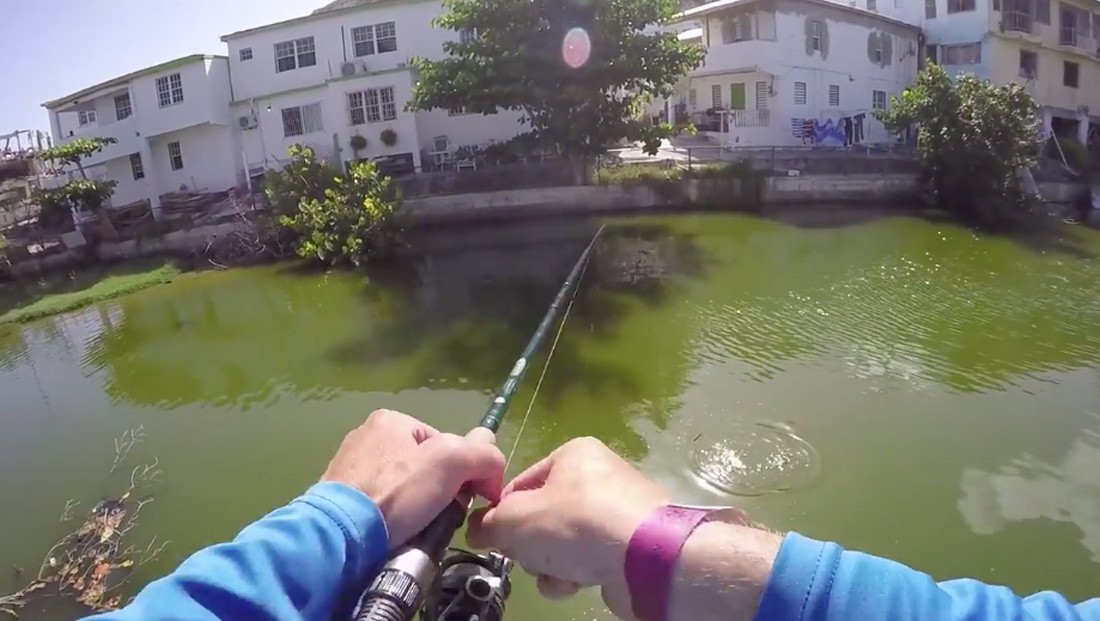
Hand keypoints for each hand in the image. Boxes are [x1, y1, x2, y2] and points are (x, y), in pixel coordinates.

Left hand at [321, 409, 504, 549]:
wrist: (340, 535)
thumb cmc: (396, 492)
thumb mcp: (450, 464)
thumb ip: (480, 454)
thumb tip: (494, 459)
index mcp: (391, 419)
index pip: (444, 443)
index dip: (462, 471)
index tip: (464, 499)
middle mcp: (366, 436)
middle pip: (423, 465)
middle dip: (437, 490)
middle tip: (438, 515)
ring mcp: (348, 466)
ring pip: (402, 486)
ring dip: (416, 506)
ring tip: (415, 528)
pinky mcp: (337, 495)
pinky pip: (379, 503)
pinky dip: (391, 516)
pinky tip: (393, 532)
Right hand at [465, 437, 667, 618]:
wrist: (646, 558)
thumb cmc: (577, 523)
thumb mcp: (517, 520)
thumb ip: (488, 524)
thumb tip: (476, 530)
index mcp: (573, 455)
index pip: (521, 484)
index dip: (502, 514)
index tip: (493, 538)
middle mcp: (597, 477)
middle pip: (542, 516)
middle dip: (530, 544)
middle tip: (529, 556)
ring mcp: (615, 513)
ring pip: (561, 543)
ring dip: (549, 565)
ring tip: (556, 574)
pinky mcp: (628, 546)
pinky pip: (586, 560)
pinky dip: (575, 574)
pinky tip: (576, 583)